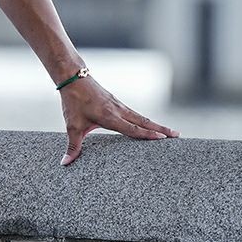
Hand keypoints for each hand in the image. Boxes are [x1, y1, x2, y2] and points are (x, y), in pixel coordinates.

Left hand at [59, 76, 179, 165]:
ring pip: (141, 117)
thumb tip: (65, 163)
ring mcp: (120, 105)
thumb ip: (73, 146)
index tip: (163, 139)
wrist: (74, 79)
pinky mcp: (117, 103)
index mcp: (110, 117)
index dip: (147, 135)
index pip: (132, 128)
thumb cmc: (73, 103)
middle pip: (144, 121)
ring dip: (156, 124)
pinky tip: (150, 125)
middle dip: (161, 129)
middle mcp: (119, 110)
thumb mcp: (72, 126)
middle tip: (177, 136)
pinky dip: (145, 120)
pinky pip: (135, 113)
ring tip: (170, 132)